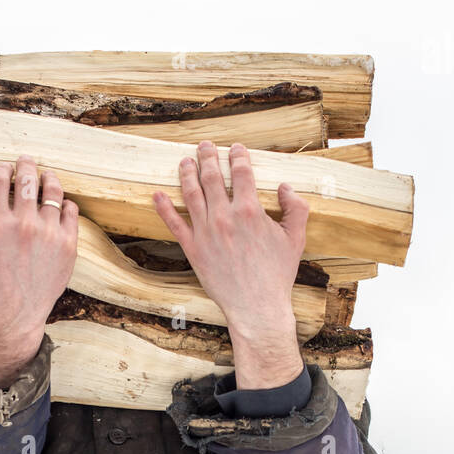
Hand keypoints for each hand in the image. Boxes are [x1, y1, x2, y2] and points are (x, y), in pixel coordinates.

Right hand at [0, 157, 77, 387]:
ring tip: (47, 176)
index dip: (2, 169)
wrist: (18, 308)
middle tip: (26, 160)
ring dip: (48, 178)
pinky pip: (71, 211)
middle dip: (26, 165)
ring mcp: (48, 233)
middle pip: (27, 179)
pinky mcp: (68, 243)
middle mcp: (23, 225)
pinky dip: (66, 203)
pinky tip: (61, 203)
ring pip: (52, 191)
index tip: (5, 169)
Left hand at [153, 141, 307, 388]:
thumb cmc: (277, 275)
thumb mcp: (295, 239)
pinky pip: (174, 224)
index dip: (238, 155)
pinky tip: (157, 195)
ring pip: (191, 193)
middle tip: (205, 146)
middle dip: (208, 156)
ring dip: (187, 172)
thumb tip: (285, 188)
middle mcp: (224, 216)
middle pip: (212, 176)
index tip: (236, 148)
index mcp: (250, 210)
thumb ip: (296, 209)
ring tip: (185, 161)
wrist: (256, 307)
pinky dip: (164, 208)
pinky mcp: (193, 249)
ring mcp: (206, 232)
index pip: (241, 171)